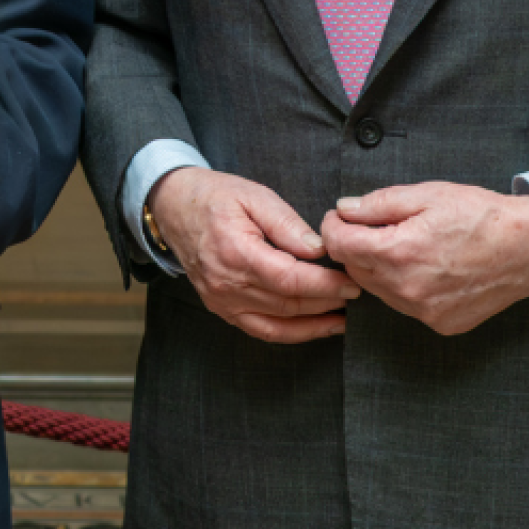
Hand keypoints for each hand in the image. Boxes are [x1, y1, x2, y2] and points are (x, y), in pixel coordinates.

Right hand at [149, 169, 358, 343]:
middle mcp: (226, 284)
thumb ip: (287, 224)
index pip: (290, 279)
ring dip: (314, 324)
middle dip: (327, 301)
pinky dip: (291, 333)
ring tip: (343, 317)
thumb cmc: (214, 197)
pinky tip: (314, 327)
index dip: (325, 285)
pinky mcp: (221, 309)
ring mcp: (221, 301)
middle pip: (288, 304)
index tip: (351, 281)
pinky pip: (261, 330)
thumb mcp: (254, 196)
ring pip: (278, 324)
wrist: (173, 207)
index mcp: (235, 252)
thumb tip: (318, 250)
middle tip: (355, 292)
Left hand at [318, 183, 528, 335]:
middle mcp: (407, 289)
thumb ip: (377, 204)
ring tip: (402, 245)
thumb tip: (344, 210)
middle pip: (354, 268)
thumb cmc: (481, 216)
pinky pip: (404, 305)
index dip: (334, 226)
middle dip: (355, 245)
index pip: (339, 244)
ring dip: (377, 268)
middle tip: (371, 226)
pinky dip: (402, 286)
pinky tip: (424, 268)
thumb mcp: (426, 195)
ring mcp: (424, 311)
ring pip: (376, 289)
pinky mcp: (440, 323)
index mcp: (399, 253)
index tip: (341, 216)